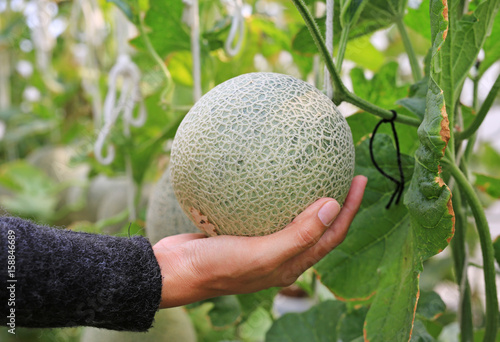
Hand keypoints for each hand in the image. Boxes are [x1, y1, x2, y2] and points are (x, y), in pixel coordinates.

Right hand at [153, 175, 366, 307]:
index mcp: (291, 263)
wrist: (176, 270)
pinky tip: (270, 174)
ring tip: (315, 169)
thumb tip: (334, 206)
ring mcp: (261, 242)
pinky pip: (267, 208)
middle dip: (337, 200)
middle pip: (318, 224)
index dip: (350, 209)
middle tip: (345, 171)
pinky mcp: (242, 230)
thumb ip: (300, 234)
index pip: (332, 235)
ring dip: (308, 194)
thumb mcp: (263, 254)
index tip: (360, 179)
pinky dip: (275, 192)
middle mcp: (281, 254)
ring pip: (293, 216)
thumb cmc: (219, 267)